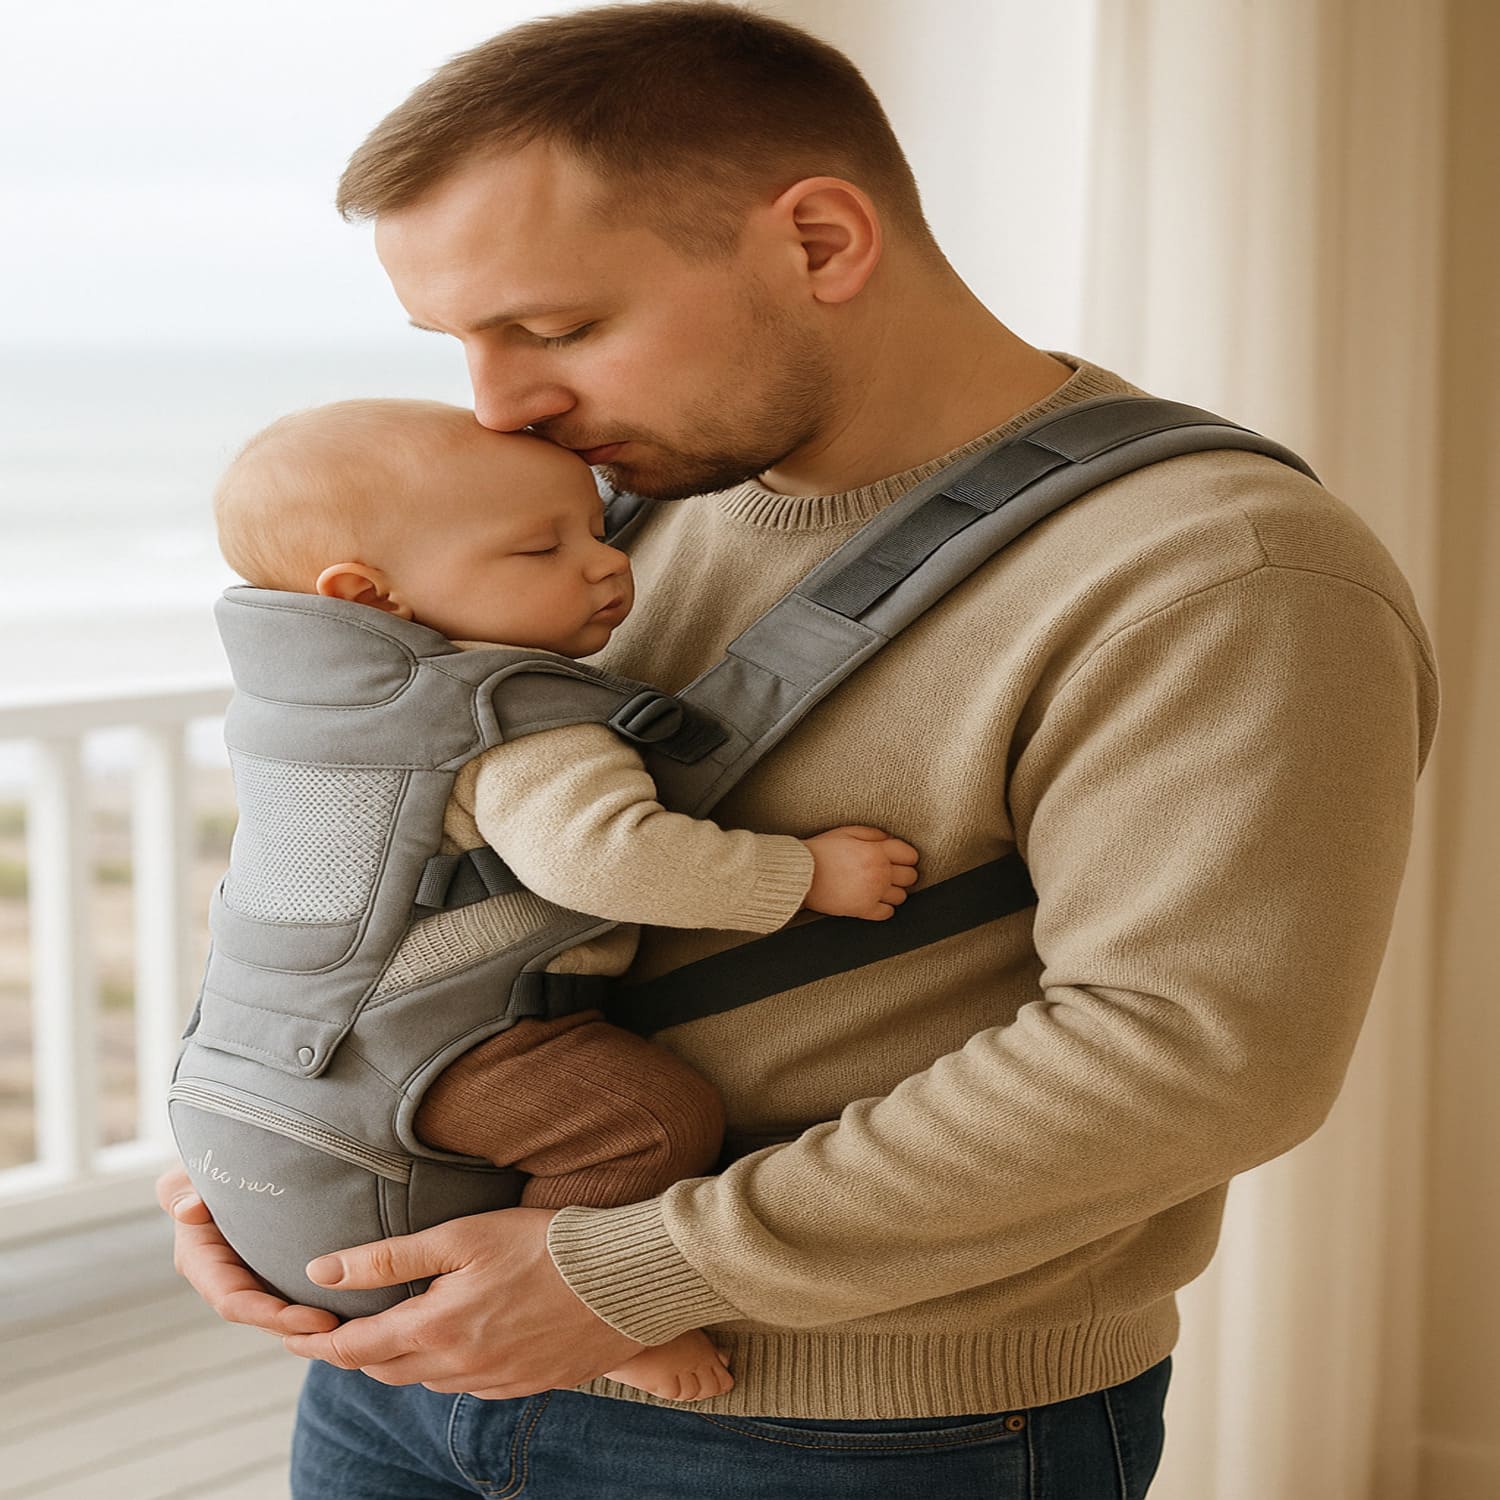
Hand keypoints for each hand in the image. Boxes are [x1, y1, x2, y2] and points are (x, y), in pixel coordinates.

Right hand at [155, 1165, 339, 1335]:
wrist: (226, 1157)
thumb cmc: (206, 1162)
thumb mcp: (188, 1173)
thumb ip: (180, 1190)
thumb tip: (189, 1210)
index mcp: (201, 1260)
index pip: (235, 1301)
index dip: (272, 1316)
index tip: (316, 1319)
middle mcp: (224, 1276)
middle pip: (263, 1315)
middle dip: (298, 1327)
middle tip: (342, 1329)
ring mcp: (250, 1275)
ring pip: (280, 1311)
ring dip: (309, 1323)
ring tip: (351, 1325)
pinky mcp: (273, 1267)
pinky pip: (294, 1292)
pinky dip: (316, 1302)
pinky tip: (351, 1307)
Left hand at [282, 1208, 646, 1398]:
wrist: (624, 1279)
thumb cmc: (545, 1245)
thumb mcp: (461, 1237)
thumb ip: (388, 1258)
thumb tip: (320, 1270)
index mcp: (435, 1331)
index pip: (353, 1350)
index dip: (318, 1340)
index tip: (295, 1329)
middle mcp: (458, 1369)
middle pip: (384, 1371)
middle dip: (356, 1351)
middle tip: (339, 1324)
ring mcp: (494, 1383)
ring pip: (425, 1380)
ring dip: (403, 1357)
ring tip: (398, 1324)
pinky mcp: (525, 1385)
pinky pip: (467, 1385)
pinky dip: (448, 1365)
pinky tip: (460, 1336)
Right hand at [801, 825, 918, 919]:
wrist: (799, 873)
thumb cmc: (821, 851)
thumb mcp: (847, 832)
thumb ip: (873, 834)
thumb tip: (890, 840)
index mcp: (876, 852)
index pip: (910, 855)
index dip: (906, 856)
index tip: (900, 858)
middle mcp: (879, 873)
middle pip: (910, 877)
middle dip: (903, 873)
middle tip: (890, 872)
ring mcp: (872, 893)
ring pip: (901, 897)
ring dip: (894, 891)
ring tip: (880, 886)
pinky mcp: (863, 910)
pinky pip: (887, 913)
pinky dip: (884, 907)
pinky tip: (873, 899)